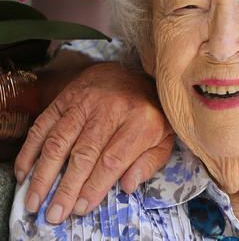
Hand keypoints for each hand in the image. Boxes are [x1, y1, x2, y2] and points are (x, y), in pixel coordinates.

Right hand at [14, 61, 173, 223]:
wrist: (135, 75)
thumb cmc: (150, 113)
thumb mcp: (164, 138)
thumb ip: (150, 163)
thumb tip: (127, 186)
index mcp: (140, 120)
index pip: (113, 159)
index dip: (95, 186)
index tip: (82, 208)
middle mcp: (111, 108)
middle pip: (84, 153)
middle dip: (67, 187)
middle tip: (55, 213)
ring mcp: (86, 101)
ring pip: (59, 140)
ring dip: (43, 173)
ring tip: (35, 200)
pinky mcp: (66, 97)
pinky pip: (43, 125)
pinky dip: (30, 151)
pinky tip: (25, 172)